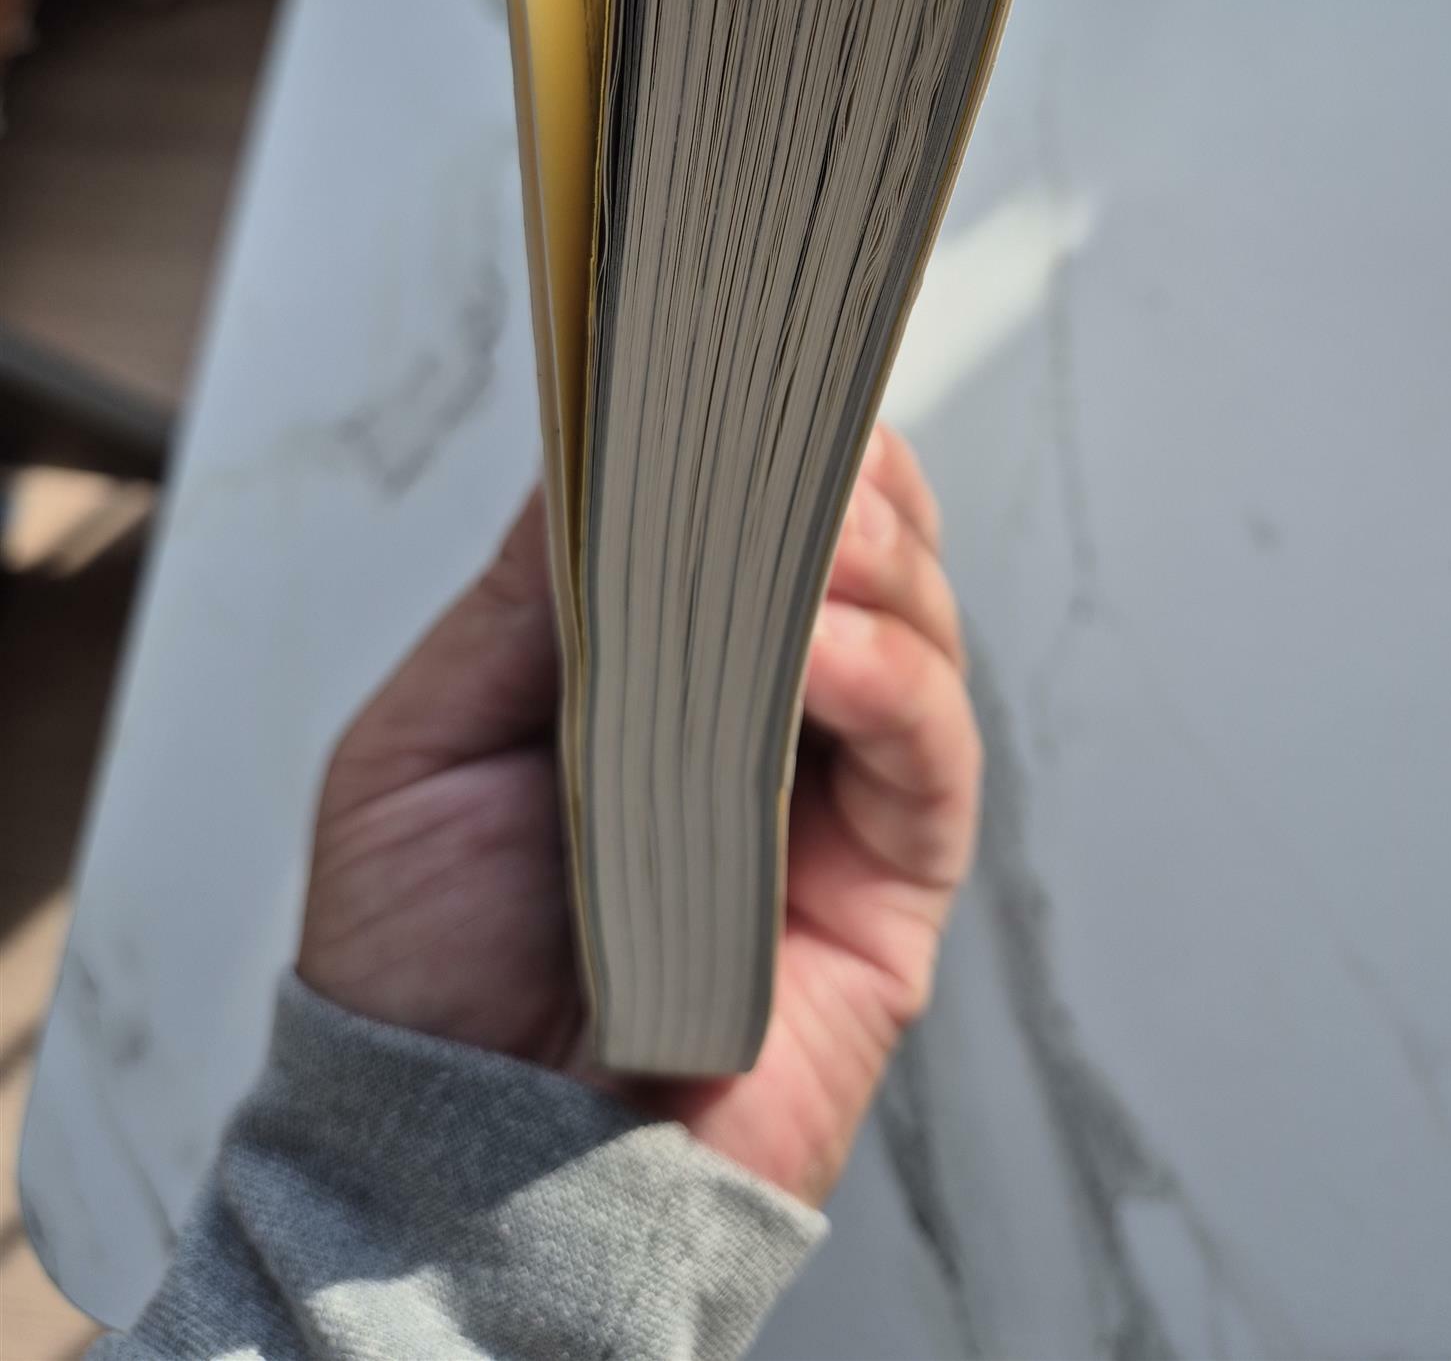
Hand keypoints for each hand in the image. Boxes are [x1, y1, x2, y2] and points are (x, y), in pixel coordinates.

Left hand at [298, 425, 979, 1207]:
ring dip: (870, 558)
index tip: (743, 372)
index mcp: (666, 677)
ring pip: (919, 630)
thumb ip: (526, 603)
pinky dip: (893, 682)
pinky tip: (830, 650)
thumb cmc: (423, 970)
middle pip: (860, 558)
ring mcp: (838, 803)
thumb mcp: (428, 742)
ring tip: (806, 525)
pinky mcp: (892, 892)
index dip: (765, 445)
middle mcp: (769, 726)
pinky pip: (932, 758)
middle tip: (784, 431)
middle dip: (832, 477)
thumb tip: (594, 455)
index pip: (755, 530)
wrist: (453, 1172)